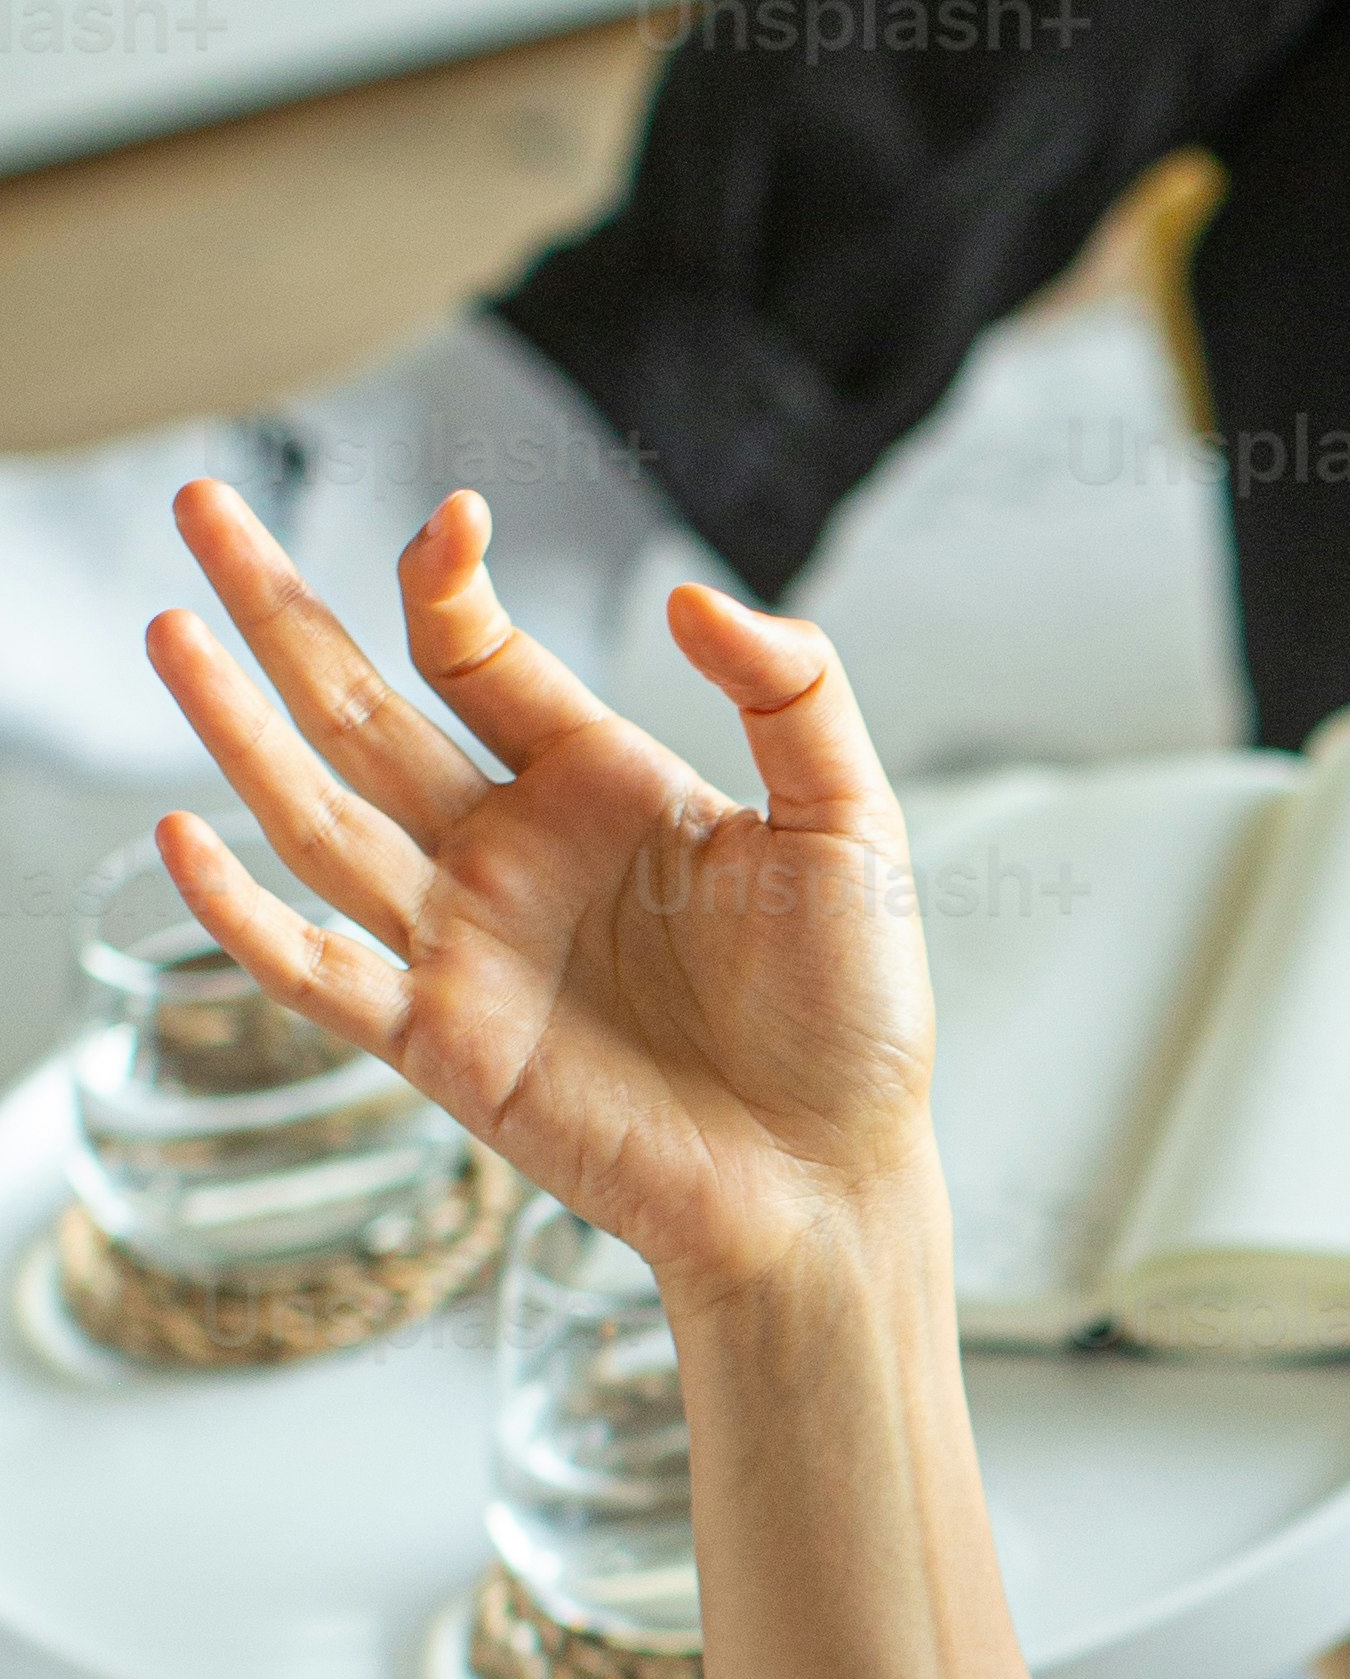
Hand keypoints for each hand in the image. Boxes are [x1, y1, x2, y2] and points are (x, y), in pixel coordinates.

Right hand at [143, 477, 936, 1320]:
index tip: (451, 520)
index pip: (476, 655)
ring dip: (236, 728)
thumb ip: (791, 695)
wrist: (832, 1174)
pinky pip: (316, 969)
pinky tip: (179, 838)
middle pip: (361, 706)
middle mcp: (511, 850)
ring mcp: (464, 944)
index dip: (446, 582)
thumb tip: (693, 595)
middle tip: (202, 504)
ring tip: (167, 629)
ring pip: (316, 815)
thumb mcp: (849, 824)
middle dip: (278, 608)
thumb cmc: (853, 1010)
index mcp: (598, 782)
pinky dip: (242, 913)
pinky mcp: (441, 1042)